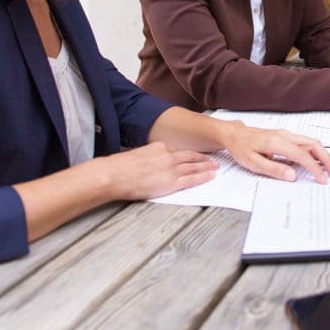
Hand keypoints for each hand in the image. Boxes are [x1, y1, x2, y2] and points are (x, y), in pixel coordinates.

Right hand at [101, 142, 218, 199]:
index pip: (178, 150)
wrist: (114, 175)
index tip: (196, 156)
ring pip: (194, 167)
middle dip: (203, 159)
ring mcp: (170, 169)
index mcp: (159, 147)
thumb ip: (150, 157)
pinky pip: (191, 179)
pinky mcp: (170, 182)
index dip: (189, 154)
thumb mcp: (138, 155)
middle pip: (190, 157)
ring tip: (216, 167)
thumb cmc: (120, 167)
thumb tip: (154, 164)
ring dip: (207, 166)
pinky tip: (210, 176)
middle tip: (213, 160)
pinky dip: (203, 177)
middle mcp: (167, 156)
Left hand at [222, 123, 329, 183]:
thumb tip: (291, 175)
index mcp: (277, 142)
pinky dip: (318, 151)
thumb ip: (273, 169)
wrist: (234, 135)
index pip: (303, 155)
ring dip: (325, 155)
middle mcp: (285, 136)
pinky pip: (307, 142)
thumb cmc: (241, 147)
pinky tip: (321, 159)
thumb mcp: (252, 163)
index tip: (322, 179)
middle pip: (314, 145)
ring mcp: (287, 135)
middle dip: (327, 160)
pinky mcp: (287, 137)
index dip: (315, 168)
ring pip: (313, 142)